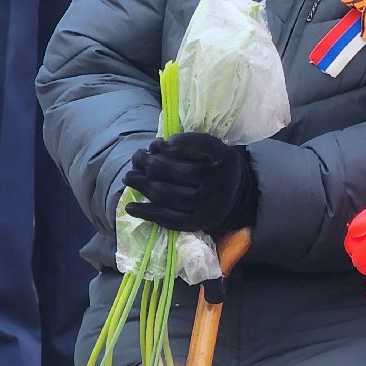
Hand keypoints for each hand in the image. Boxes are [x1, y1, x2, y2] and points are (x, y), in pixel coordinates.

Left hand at [123, 132, 257, 232]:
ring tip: (129, 177)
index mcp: (220, 157)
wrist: (236, 195)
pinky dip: (146, 213)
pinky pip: (168, 219)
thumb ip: (188, 143)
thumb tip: (154, 148)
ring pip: (166, 195)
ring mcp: (206, 205)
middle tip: (138, 158)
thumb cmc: (216, 165)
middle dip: (149, 163)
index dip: (167, 146)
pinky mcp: (198, 223)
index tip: (157, 145)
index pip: (186, 148)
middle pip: (172, 172)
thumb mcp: (212, 147)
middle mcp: (215, 182)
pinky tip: (130, 207)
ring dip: (142, 185)